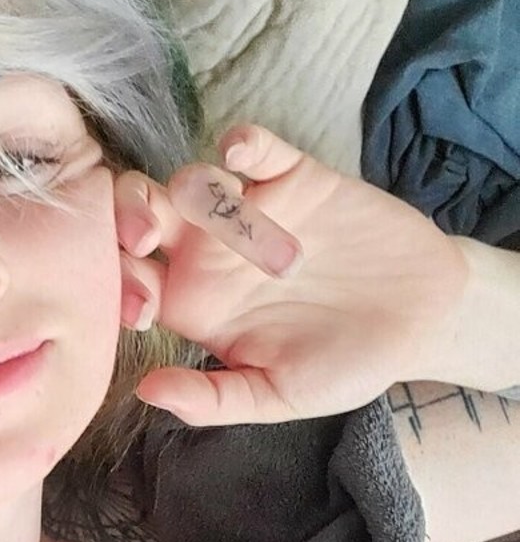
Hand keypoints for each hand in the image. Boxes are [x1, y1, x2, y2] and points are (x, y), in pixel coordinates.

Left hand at [114, 124, 469, 423]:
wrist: (424, 322)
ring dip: (188, 188)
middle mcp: (210, 254)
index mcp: (194, 304)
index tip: (140, 306)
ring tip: (214, 211)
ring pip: (190, 180)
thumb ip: (214, 398)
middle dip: (127, 216)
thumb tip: (145, 392)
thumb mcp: (278, 395)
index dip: (118, 285)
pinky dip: (241, 143)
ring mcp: (249, 210)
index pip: (132, 281)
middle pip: (142, 217)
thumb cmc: (345, 365)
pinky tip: (241, 156)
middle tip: (142, 236)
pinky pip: (255, 147)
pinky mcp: (293, 177)